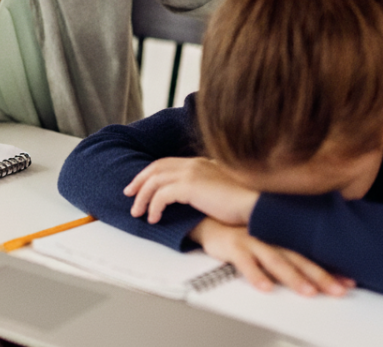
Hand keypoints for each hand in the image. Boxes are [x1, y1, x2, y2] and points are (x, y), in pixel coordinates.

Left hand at [123, 157, 258, 225]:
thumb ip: (204, 188)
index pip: (166, 163)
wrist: (254, 205)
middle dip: (139, 182)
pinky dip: (154, 207)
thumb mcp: (220, 190)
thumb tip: (193, 197)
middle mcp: (193, 164)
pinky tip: (153, 219)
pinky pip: (161, 196)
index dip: (150, 174)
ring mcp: (191, 173)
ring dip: (142, 198)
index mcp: (199, 163)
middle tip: (128, 195)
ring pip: (154, 182)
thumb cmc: (242, 203)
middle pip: (155, 168)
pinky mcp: (190, 186)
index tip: (139, 185)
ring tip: (137, 213)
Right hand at [190, 218, 352, 295]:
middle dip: (319, 275)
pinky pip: (245, 263)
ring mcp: (252, 241)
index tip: (348, 281)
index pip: (309, 254)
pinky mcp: (234, 247)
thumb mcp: (268, 238)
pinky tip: (265, 287)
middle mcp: (270, 237)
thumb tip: (313, 267)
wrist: (210, 221)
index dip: (329, 268)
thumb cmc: (242, 233)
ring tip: (308, 291)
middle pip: (298, 258)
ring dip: (293, 276)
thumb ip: (288, 249)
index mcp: (281, 237)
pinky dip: (256, 275)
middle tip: (337, 290)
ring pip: (276, 260)